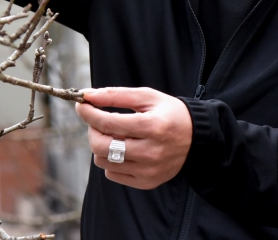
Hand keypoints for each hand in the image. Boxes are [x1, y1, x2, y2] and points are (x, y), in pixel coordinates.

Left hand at [75, 87, 192, 189]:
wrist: (196, 138)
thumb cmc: (169, 113)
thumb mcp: (147, 97)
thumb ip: (116, 95)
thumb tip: (88, 96)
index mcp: (152, 126)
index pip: (108, 122)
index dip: (89, 113)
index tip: (81, 105)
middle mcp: (150, 151)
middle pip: (101, 146)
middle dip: (92, 130)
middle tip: (97, 121)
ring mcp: (148, 170)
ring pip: (103, 161)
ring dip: (100, 145)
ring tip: (113, 134)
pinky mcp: (146, 182)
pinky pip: (112, 174)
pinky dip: (110, 160)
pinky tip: (123, 149)